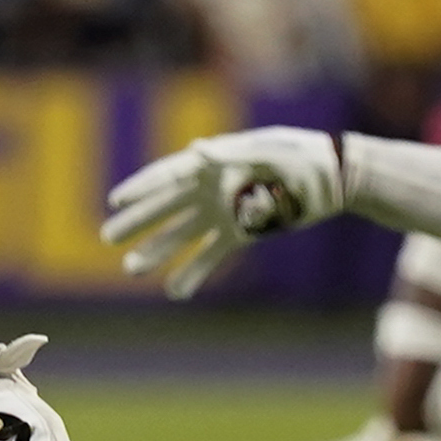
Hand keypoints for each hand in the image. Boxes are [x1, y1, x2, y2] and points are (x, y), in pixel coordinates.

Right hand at [100, 128, 346, 299]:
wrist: (332, 178)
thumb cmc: (300, 155)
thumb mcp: (268, 149)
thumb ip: (232, 153)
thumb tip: (196, 149)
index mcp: (214, 162)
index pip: (169, 176)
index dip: (142, 188)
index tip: (116, 202)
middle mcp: (212, 187)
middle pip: (167, 207)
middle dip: (138, 223)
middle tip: (108, 238)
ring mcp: (224, 211)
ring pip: (183, 234)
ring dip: (159, 251)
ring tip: (132, 268)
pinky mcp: (241, 232)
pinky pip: (212, 255)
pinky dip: (194, 272)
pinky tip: (175, 291)